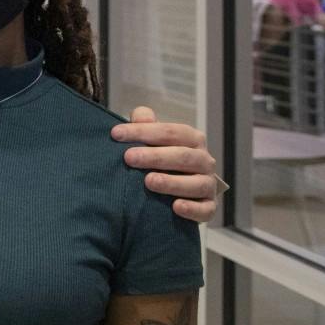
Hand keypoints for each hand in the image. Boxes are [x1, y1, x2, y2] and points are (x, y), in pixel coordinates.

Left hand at [112, 107, 220, 222]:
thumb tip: (139, 115)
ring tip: (148, 181)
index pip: (170, 132)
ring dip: (172, 182)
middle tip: (129, 158)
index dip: (143, 131)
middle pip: (183, 156)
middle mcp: (204, 160)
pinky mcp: (208, 207)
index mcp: (192, 139)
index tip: (115, 134)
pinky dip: (192, 209)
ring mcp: (208, 184)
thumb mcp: (153, 139)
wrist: (177, 190)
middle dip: (155, 156)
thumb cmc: (161, 158)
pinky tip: (175, 207)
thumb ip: (146, 125)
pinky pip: (205, 209)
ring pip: (196, 183)